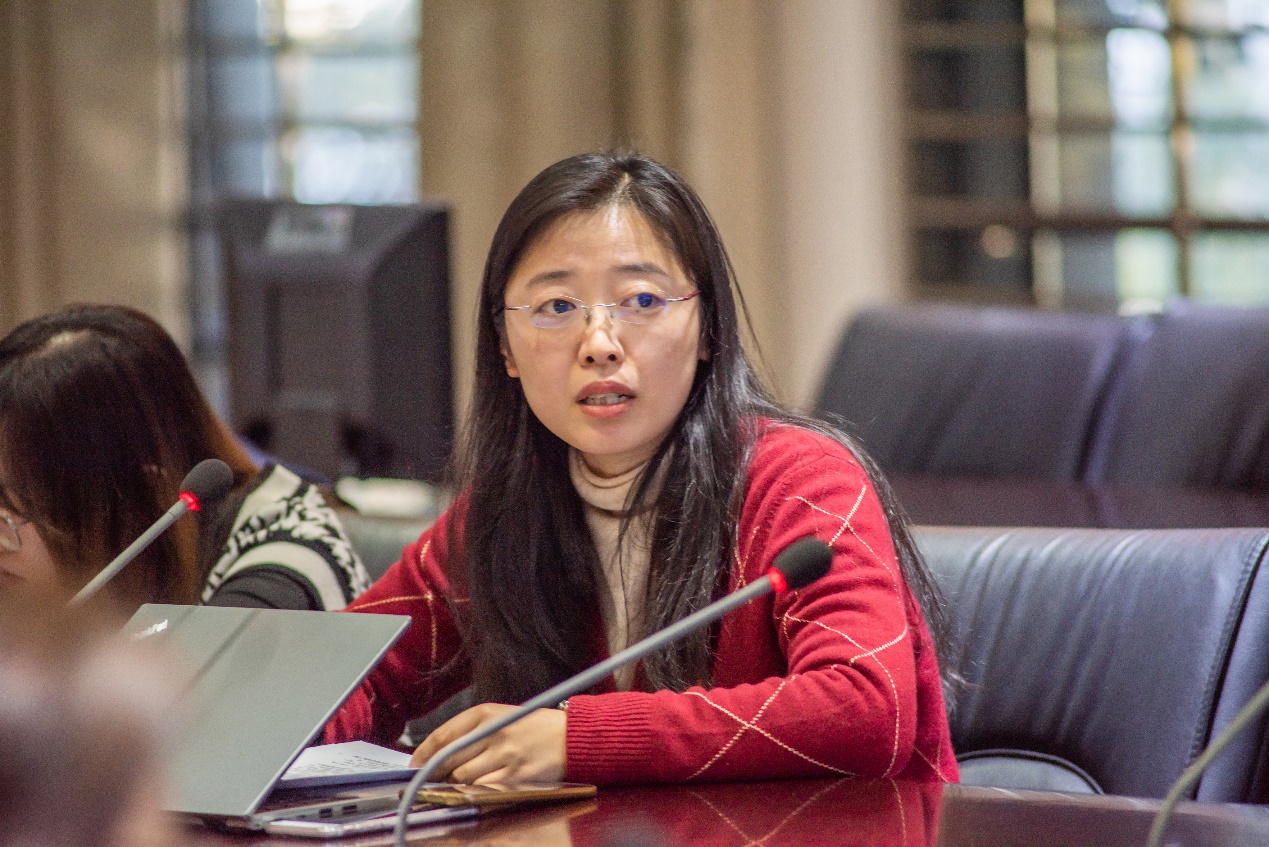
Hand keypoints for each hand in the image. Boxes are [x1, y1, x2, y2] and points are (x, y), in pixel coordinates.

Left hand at [410, 703, 564, 785]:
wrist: (572, 737)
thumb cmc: (535, 727)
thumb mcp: (502, 717)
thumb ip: (473, 731)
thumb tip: (440, 752)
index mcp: (487, 714)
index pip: (444, 734)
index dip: (424, 752)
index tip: (415, 764)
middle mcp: (493, 732)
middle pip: (449, 758)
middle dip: (434, 772)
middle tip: (426, 780)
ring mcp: (505, 755)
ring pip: (463, 776)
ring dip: (453, 784)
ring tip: (451, 785)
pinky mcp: (515, 776)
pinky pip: (483, 788)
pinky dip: (473, 791)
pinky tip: (472, 790)